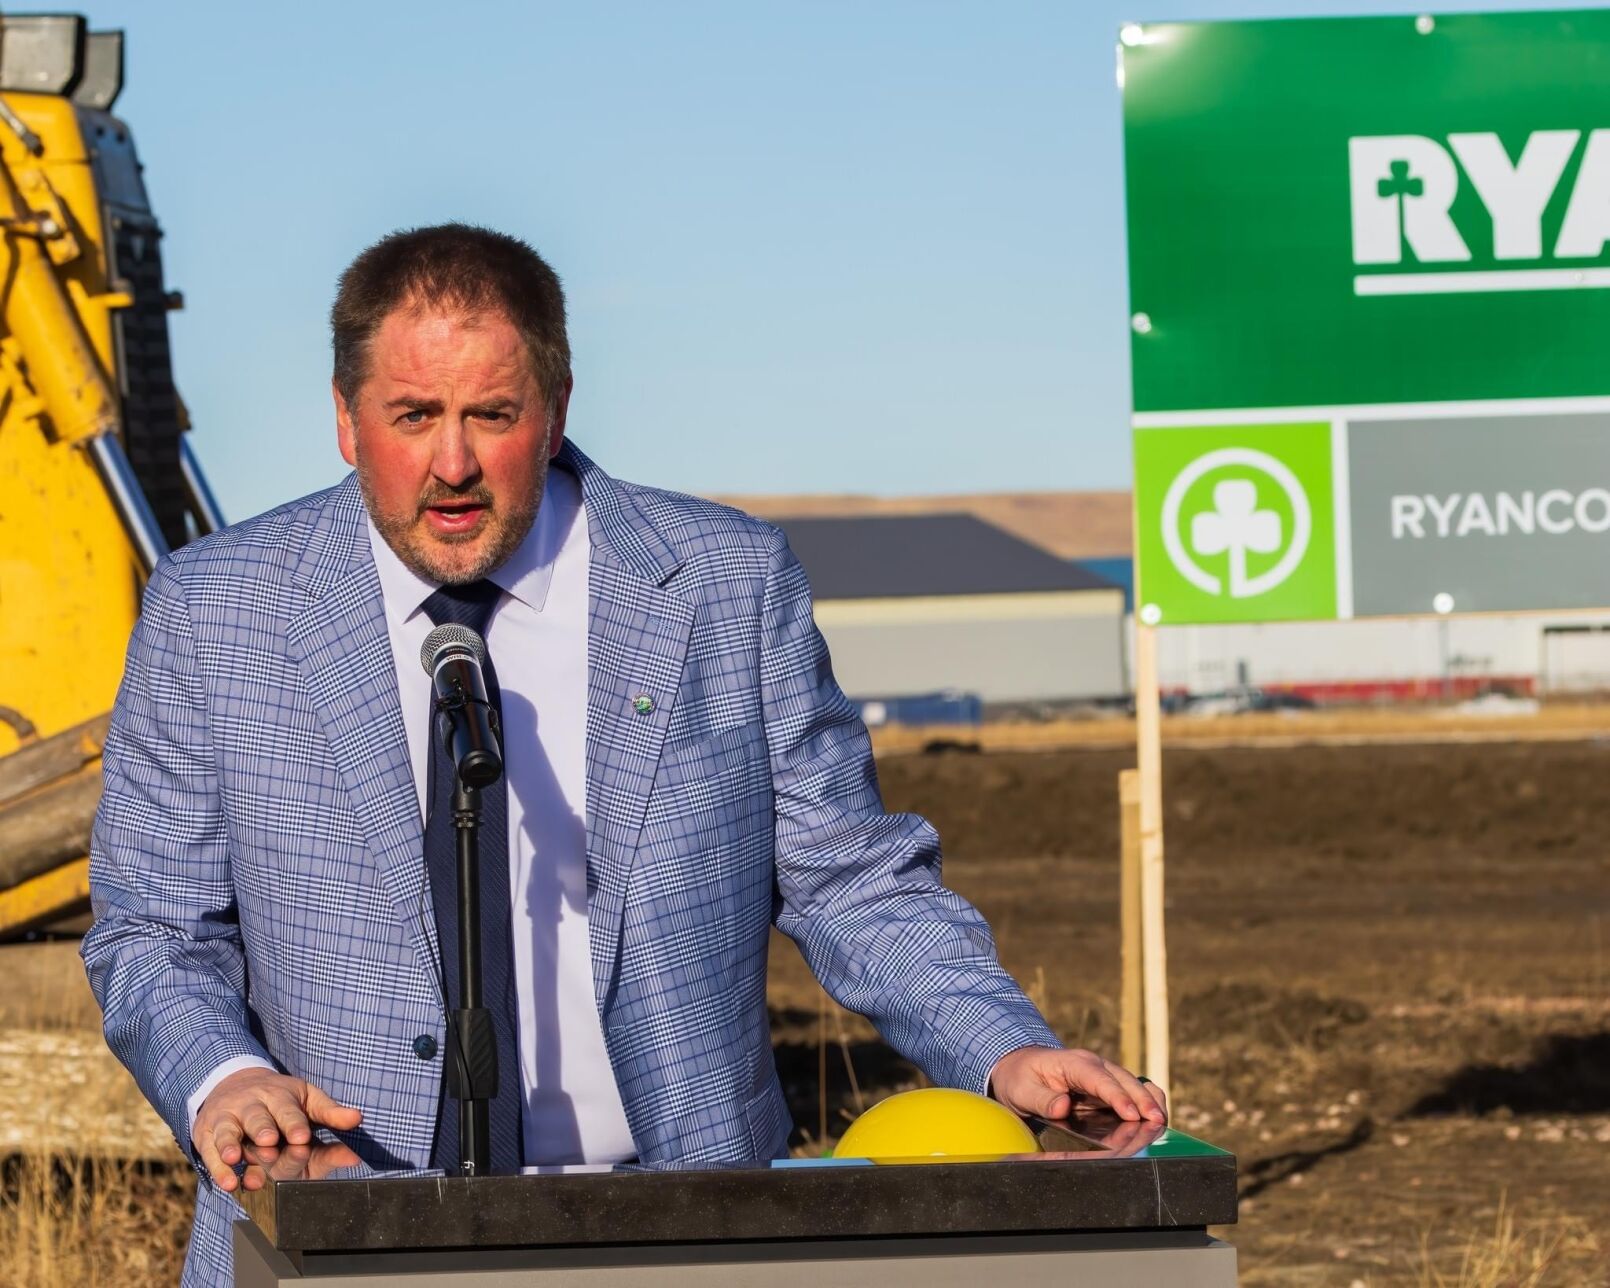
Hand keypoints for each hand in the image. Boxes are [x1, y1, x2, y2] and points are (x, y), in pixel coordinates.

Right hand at [193, 1067, 362, 1191]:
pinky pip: (210, 1153)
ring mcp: (228, 1120)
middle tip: (270, 1143)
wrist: (234, 1086)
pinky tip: (229, 1183)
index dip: (294, 1123)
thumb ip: (330, 1114)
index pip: (288, 1110)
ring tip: (237, 1157)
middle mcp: (252, 1105)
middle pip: (257, 1117)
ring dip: (232, 1144)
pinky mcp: (208, 1135)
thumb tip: (358, 1120)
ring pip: (229, 1131)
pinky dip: (218, 1169)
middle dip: (263, 1129)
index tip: (302, 1137)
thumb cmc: (281, 1102)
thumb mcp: (307, 1101)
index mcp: (279, 1096)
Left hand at [989, 1046, 1166, 1124]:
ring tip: (1161, 1123)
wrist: (1020, 1068)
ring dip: (1148, 1103)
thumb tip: (1062, 1107)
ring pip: (1134, 1085)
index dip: (1117, 1096)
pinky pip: (1132, 1093)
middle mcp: (1094, 1066)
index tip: (1131, 1114)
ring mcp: (1104, 1076)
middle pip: (1125, 1081)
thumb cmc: (1020, 1078)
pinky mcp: (1108, 1089)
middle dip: (1142, 1101)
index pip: (1100, 1079)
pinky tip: (1154, 1119)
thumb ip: (1042, 1100)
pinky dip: (1145, 1104)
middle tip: (1156, 1123)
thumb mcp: (1021, 1090)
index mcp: (1074, 1063)